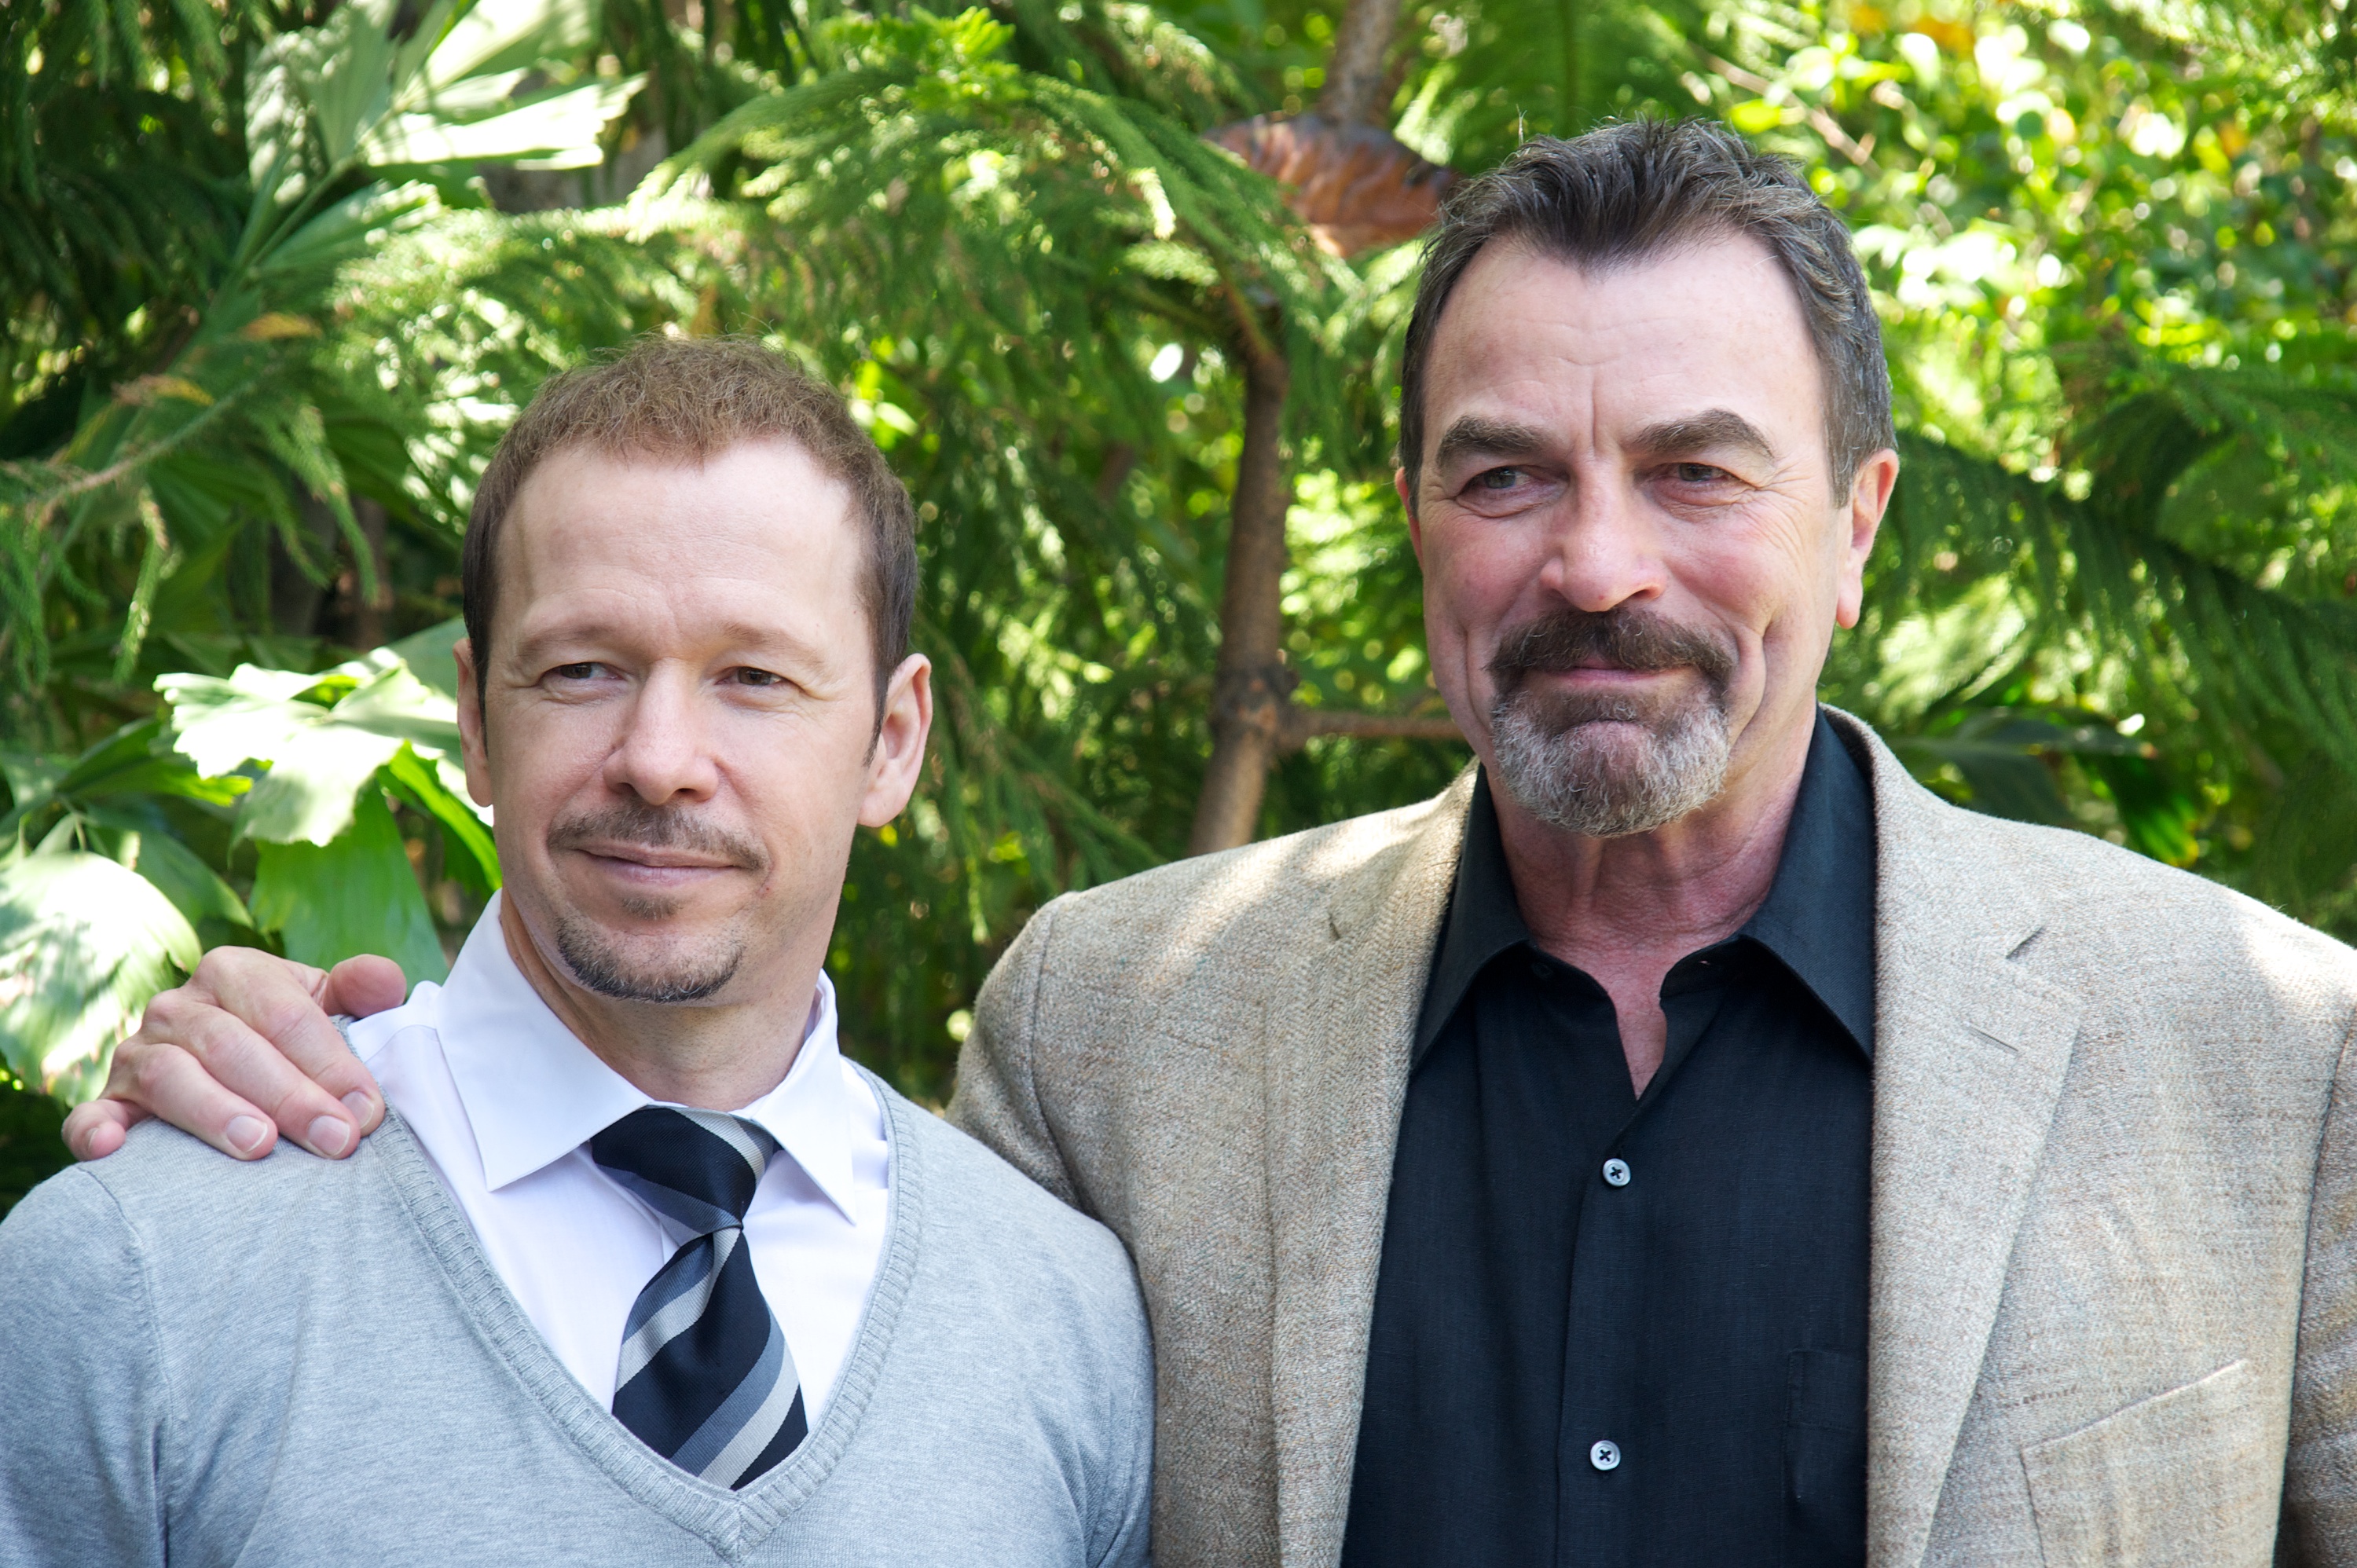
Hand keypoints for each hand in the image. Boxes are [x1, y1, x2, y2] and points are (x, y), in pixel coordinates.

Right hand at [62, 949, 407, 1162]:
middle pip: (232, 1046)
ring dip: (214, 1112)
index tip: (367, 1111)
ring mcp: (137, 1054)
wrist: (240, 1071)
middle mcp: (179, 1007)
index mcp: (235, 972)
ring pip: (170, 1077)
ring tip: (259, 1145)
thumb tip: (385, 981)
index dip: (330, 1063)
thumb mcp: (332, 1008)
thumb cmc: (296, 1043)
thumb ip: (361, 992)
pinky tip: (115, 1148)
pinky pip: (91, 1114)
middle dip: (290, 1096)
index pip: (285, 1014)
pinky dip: (97, 1129)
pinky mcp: (110, 1102)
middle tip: (335, 1140)